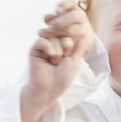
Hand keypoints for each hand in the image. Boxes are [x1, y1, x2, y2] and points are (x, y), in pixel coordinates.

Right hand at [20, 0, 93, 121]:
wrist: (49, 89)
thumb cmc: (63, 77)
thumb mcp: (75, 61)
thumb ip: (79, 47)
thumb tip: (86, 33)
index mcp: (64, 47)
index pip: (70, 33)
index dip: (72, 42)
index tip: (70, 55)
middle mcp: (54, 44)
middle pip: (62, 32)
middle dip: (65, 45)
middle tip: (62, 58)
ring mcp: (44, 46)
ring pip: (52, 36)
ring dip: (57, 50)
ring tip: (54, 61)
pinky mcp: (34, 50)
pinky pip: (42, 40)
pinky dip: (48, 47)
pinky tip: (50, 56)